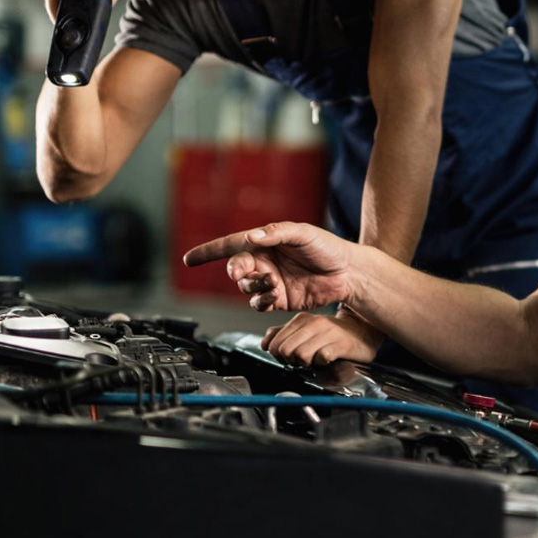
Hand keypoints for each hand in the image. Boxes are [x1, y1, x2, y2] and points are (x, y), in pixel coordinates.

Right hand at [183, 222, 353, 312]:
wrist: (348, 273)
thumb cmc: (328, 248)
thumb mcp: (303, 233)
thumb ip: (277, 233)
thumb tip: (253, 235)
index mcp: (265, 242)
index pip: (231, 245)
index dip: (208, 252)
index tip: (189, 260)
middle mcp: (265, 261)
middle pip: (236, 268)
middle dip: (237, 271)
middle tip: (243, 272)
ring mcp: (271, 281)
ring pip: (246, 288)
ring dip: (253, 286)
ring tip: (272, 282)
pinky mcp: (279, 299)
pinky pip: (259, 304)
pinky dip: (261, 301)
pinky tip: (274, 296)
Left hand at [261, 308, 383, 367]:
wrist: (363, 332)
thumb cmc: (332, 334)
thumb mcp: (306, 330)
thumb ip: (283, 334)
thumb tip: (265, 343)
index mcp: (301, 319)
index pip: (274, 343)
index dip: (278, 356)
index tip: (289, 357)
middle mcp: (313, 323)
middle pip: (285, 351)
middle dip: (290, 361)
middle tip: (303, 360)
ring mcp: (328, 333)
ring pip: (301, 355)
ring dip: (306, 363)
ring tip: (315, 359)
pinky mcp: (341, 344)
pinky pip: (321, 358)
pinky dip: (322, 364)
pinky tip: (327, 359)